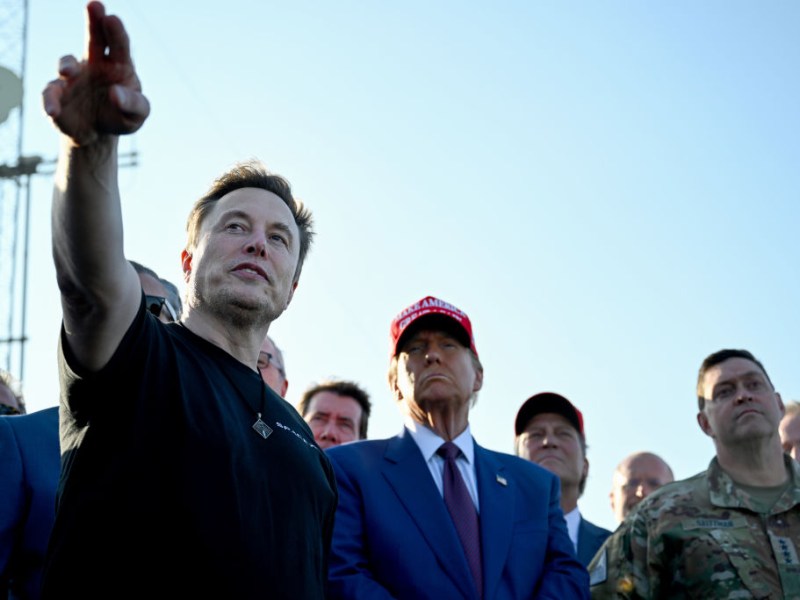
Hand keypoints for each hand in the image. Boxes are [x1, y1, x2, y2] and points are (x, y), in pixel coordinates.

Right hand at [42, 1, 149, 145]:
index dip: (116, 31)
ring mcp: (74, 77)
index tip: (112, 18)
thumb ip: (133, 104)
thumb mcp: (137, 115)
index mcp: (119, 66)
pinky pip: (50, 93)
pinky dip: (50, 101)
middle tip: (94, 5)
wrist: (97, 133)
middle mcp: (94, 64)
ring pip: (67, 64)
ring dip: (66, 65)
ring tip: (67, 72)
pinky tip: (52, 111)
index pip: (119, 45)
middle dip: (94, 22)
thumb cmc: (121, 117)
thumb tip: (115, 93)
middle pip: (94, 39)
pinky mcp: (57, 93)